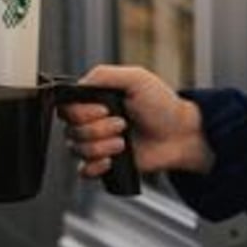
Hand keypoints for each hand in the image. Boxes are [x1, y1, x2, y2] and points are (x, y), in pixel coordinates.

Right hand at [58, 65, 213, 177]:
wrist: (180, 135)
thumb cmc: (162, 105)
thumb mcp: (135, 78)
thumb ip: (104, 75)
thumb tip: (78, 85)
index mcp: (95, 100)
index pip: (66, 108)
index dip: (81, 112)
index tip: (103, 109)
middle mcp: (92, 122)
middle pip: (70, 130)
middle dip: (98, 129)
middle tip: (122, 124)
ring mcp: (98, 144)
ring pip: (76, 150)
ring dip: (102, 147)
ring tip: (124, 142)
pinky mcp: (105, 164)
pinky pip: (83, 171)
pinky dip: (95, 167)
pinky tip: (112, 160)